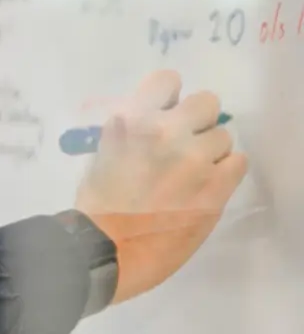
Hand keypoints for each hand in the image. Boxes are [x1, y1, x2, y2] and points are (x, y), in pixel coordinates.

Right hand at [74, 69, 247, 304]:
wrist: (105, 252)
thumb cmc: (94, 210)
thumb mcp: (100, 159)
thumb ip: (126, 135)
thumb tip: (151, 126)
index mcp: (131, 121)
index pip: (167, 80)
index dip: (170, 99)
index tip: (166, 116)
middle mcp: (167, 131)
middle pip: (206, 103)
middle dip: (196, 124)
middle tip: (184, 149)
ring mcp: (195, 158)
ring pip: (223, 136)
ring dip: (210, 153)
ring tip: (193, 178)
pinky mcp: (216, 185)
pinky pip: (238, 162)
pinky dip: (225, 173)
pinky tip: (206, 189)